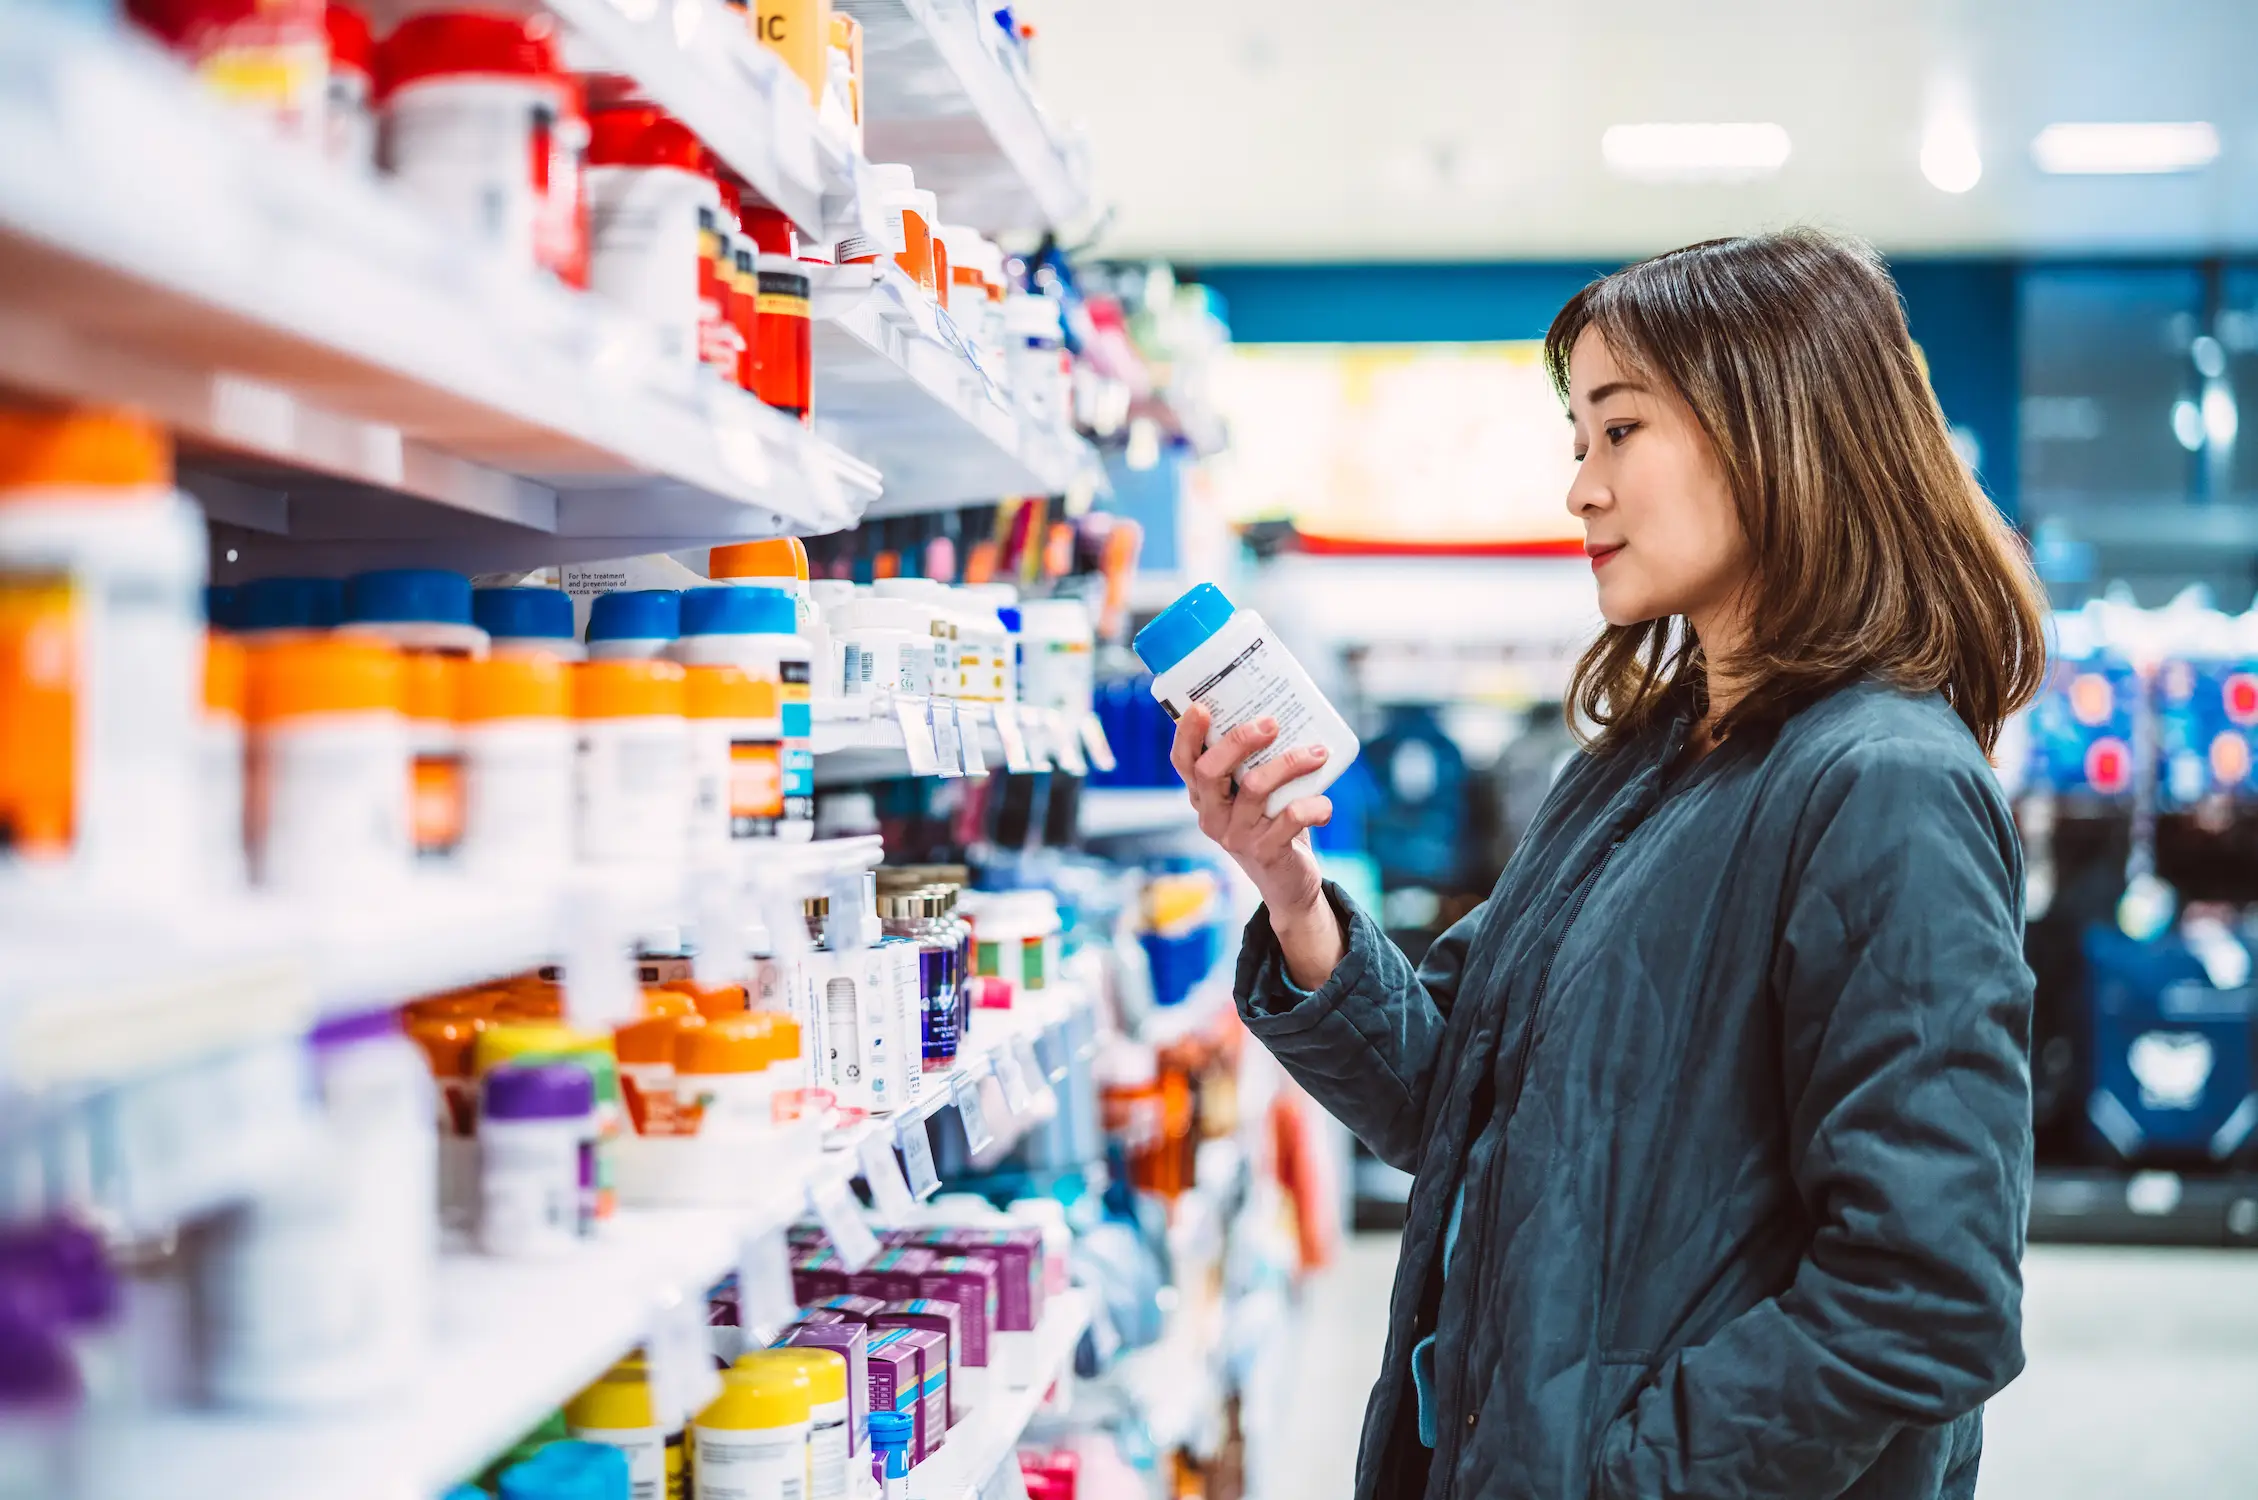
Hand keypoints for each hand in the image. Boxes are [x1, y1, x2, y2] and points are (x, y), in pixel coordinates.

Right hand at [1170, 704, 1345, 987]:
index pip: (1184, 762)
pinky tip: (1326, 803)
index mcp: (1204, 796)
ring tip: (1317, 753)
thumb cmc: (1272, 822)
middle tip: (1271, 723)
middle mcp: (1213, 816)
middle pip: (1210, 771)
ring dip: (1290, 763)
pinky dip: (1314, 805)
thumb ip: (1256, 763)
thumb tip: (1281, 713)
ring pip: (1255, 788)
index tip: (1202, 707)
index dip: (1187, 734)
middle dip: (1239, 741)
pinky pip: (1291, 818)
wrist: (1287, 882)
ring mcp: (1236, 836)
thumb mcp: (1255, 794)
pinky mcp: (1265, 851)